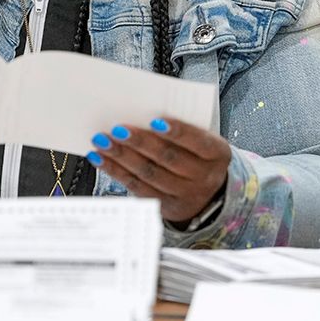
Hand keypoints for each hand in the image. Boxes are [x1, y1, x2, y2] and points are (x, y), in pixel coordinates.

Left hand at [86, 118, 230, 224]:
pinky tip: (102, 159)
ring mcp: (184, 194)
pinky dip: (116, 171)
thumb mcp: (202, 141)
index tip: (155, 120)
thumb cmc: (199, 155)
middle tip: (118, 129)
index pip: (198, 141)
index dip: (177, 131)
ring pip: (149, 174)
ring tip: (102, 141)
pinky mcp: (164, 206)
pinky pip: (137, 187)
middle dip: (140, 142)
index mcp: (217, 154)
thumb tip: (142, 114)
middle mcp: (203, 177)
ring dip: (122, 156)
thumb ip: (182, 129)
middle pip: (169, 158)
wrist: (209, 194)